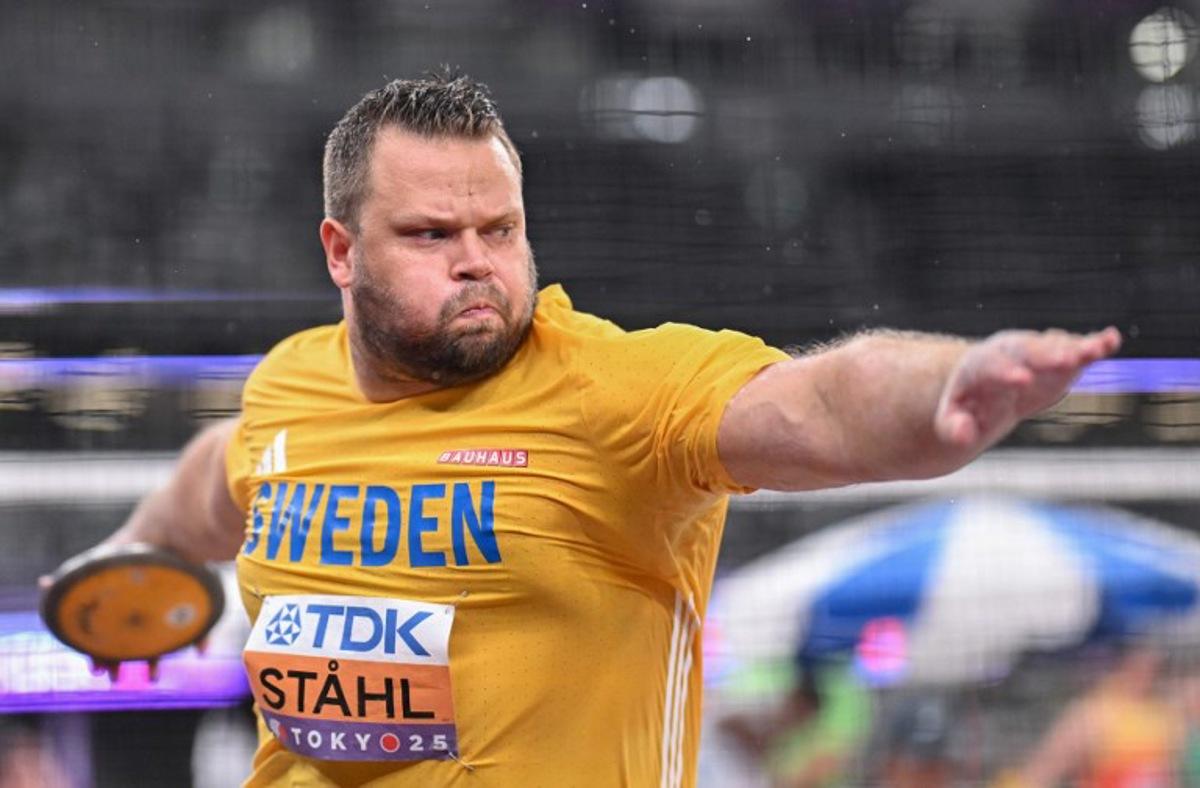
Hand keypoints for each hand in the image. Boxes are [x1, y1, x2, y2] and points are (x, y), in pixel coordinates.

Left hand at [935, 326, 1120, 447]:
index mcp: (978, 367)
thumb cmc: (967, 409)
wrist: (985, 393)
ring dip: (1074, 348)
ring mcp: (1035, 354)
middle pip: (1025, 350)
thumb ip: (953, 428)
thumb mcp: (952, 422)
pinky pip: (1076, 348)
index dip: (1006, 372)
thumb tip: (963, 435)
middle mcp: (1008, 353)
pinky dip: (1093, 344)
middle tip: (1065, 360)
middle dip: (1044, 355)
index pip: (990, 366)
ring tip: (1096, 350)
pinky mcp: (1059, 360)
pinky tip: (1112, 340)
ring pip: (1053, 346)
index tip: (1021, 379)